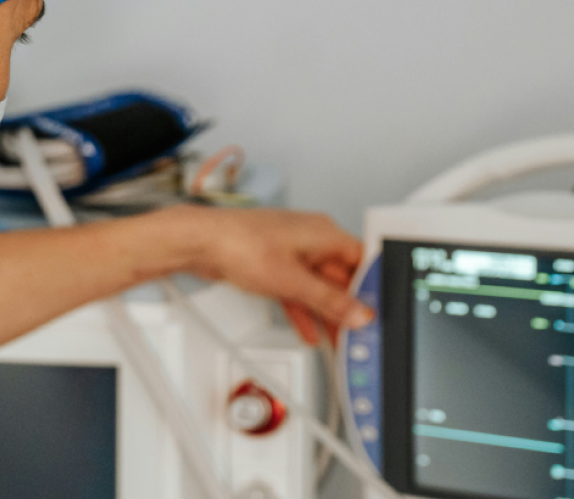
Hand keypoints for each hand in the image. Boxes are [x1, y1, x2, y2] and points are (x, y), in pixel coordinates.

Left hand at [147, 206, 373, 345]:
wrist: (198, 242)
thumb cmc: (239, 243)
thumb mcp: (292, 281)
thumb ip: (328, 301)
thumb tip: (359, 313)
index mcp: (324, 233)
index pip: (362, 263)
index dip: (371, 291)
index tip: (375, 315)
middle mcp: (310, 239)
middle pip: (340, 278)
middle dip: (346, 308)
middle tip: (355, 336)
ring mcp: (291, 251)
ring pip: (318, 287)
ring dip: (325, 314)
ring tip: (336, 340)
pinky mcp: (273, 263)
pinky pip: (297, 290)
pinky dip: (303, 310)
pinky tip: (309, 331)